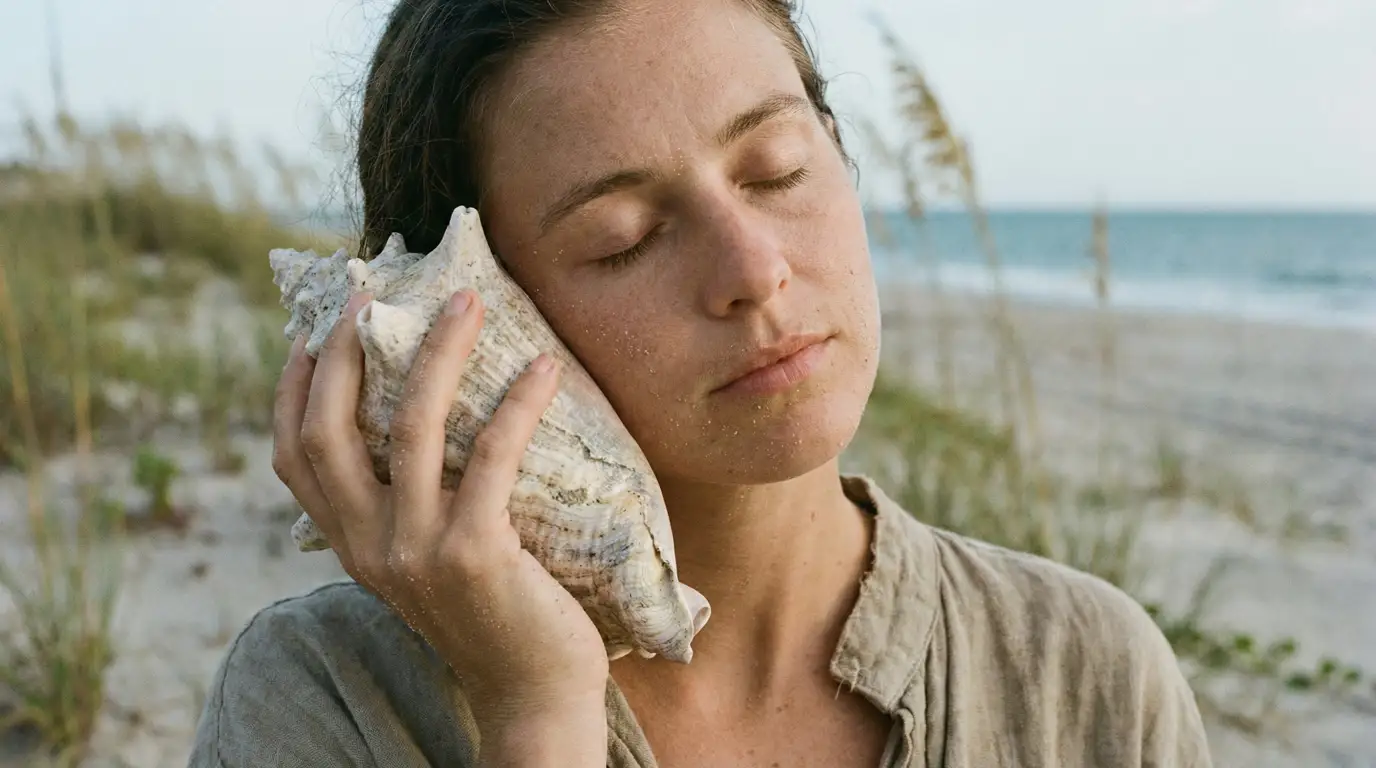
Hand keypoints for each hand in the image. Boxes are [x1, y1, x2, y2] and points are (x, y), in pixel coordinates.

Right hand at [271, 289, 608, 760]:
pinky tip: (545, 370)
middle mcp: (367, 548)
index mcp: (351, 547)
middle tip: (372, 293)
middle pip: (327, 431)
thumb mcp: (429, 563)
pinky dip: (516, 405)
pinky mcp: (473, 554)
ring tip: (470, 304)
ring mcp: (415, 553)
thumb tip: (422, 425)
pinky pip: (490, 457)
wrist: (535, 697)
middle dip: (344, 353)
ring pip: (407, 429)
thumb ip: (407, 510)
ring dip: (437, 356)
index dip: (292, 389)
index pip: (293, 458)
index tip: (310, 331)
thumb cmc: (496, 616)